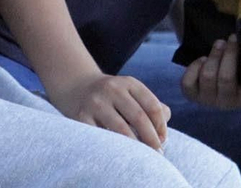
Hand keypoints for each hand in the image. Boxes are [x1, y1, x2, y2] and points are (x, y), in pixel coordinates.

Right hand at [50, 72, 169, 149]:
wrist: (76, 86)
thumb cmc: (112, 96)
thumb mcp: (130, 92)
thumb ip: (150, 105)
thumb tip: (164, 127)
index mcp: (129, 83)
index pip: (152, 105)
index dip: (161, 126)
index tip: (163, 140)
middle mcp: (112, 89)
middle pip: (139, 117)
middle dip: (151, 138)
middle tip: (157, 153)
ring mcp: (96, 102)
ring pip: (120, 128)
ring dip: (134, 146)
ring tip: (141, 157)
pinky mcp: (81, 116)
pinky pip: (100, 136)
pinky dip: (112, 147)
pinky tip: (119, 154)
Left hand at [180, 35, 240, 109]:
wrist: (226, 76)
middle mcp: (228, 103)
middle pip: (225, 77)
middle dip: (228, 53)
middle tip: (232, 38)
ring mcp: (209, 100)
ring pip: (207, 76)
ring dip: (213, 56)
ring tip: (219, 44)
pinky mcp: (194, 96)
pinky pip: (188, 82)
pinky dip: (194, 67)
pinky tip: (203, 60)